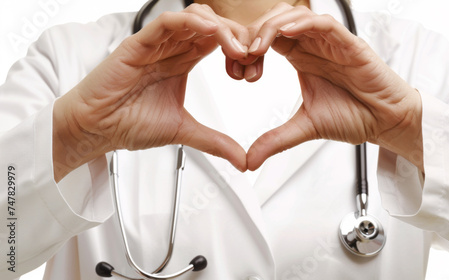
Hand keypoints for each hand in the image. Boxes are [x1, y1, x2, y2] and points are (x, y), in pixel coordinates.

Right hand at [53, 4, 248, 180]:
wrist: (97, 128)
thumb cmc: (129, 123)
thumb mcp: (184, 132)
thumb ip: (214, 142)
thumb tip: (241, 160)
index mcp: (181, 62)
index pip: (217, 42)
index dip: (238, 47)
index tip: (254, 64)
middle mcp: (170, 49)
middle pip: (210, 26)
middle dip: (235, 35)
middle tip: (251, 54)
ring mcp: (155, 45)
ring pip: (192, 18)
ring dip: (219, 28)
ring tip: (235, 47)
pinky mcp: (139, 44)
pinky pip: (166, 22)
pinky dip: (190, 21)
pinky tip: (210, 31)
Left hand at [243, 4, 422, 170]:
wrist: (385, 122)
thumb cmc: (354, 116)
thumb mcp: (304, 128)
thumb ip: (275, 140)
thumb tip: (249, 161)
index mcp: (300, 58)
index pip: (266, 40)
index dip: (246, 49)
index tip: (234, 69)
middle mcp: (313, 46)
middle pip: (275, 22)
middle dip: (252, 34)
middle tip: (239, 56)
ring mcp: (329, 43)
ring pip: (296, 16)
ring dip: (272, 27)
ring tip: (256, 47)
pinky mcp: (348, 44)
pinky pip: (324, 23)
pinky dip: (303, 23)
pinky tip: (286, 33)